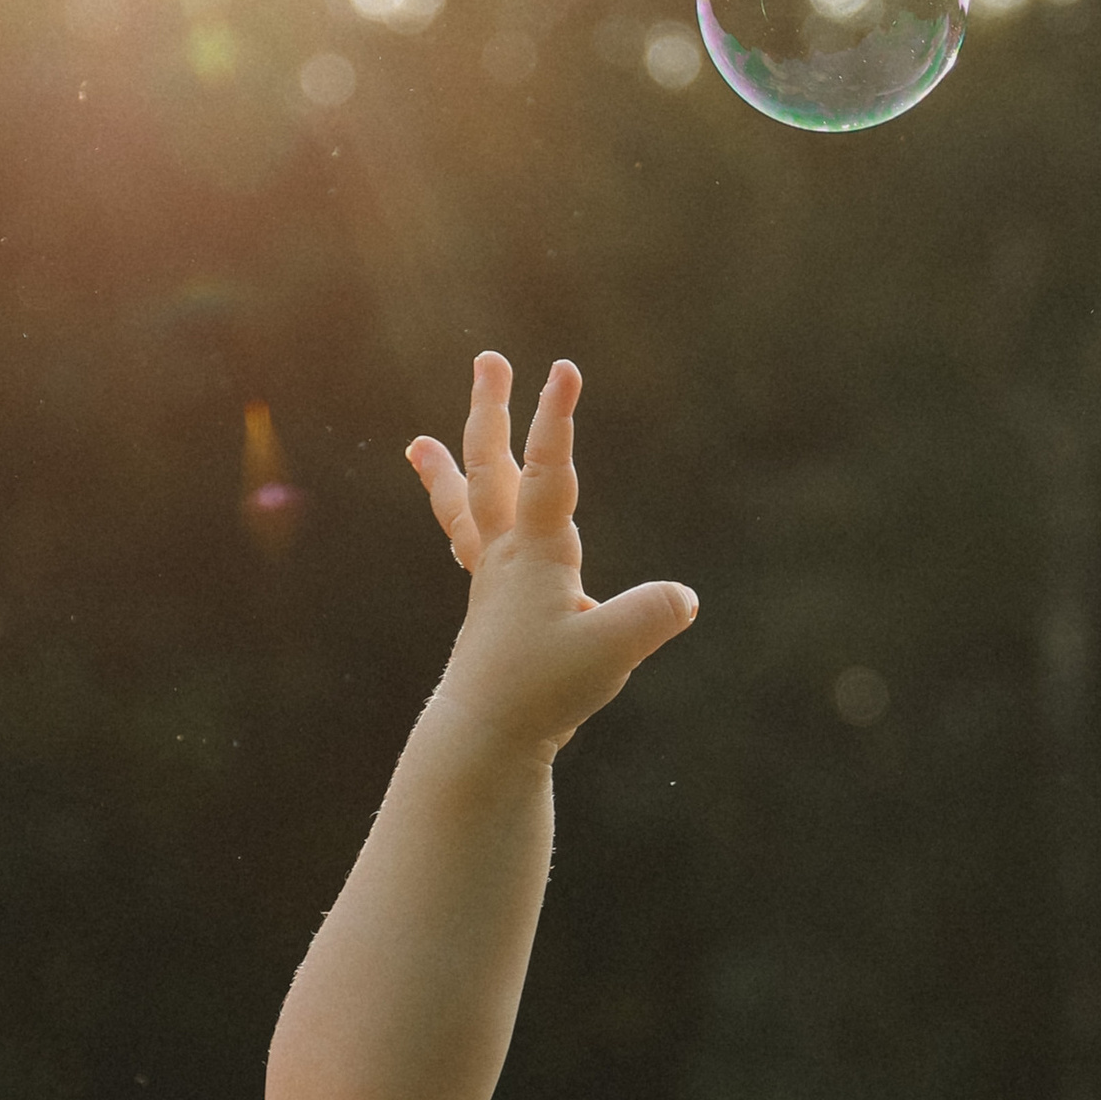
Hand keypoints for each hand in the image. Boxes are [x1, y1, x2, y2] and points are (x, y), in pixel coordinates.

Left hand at [405, 352, 696, 758]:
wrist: (483, 738)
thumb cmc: (541, 692)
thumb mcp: (611, 652)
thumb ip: (652, 616)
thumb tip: (684, 599)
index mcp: (535, 554)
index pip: (547, 471)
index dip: (556, 418)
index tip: (562, 367)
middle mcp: (506, 558)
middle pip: (491, 469)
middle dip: (492, 412)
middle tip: (488, 362)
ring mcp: (492, 584)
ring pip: (466, 511)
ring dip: (446, 470)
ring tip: (417, 443)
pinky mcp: (490, 613)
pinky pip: (473, 551)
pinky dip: (465, 526)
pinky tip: (470, 524)